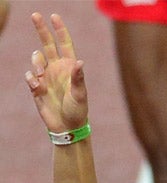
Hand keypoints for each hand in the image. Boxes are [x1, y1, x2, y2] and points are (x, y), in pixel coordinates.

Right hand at [25, 12, 87, 133]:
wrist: (67, 127)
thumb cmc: (77, 111)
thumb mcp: (80, 95)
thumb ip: (78, 78)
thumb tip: (80, 62)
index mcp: (69, 67)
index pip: (65, 44)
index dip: (60, 30)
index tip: (54, 16)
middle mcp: (57, 68)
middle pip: (47, 43)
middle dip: (41, 29)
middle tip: (35, 15)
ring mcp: (46, 76)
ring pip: (36, 57)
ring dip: (36, 61)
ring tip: (40, 74)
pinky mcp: (37, 86)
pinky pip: (29, 75)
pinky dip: (31, 78)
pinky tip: (37, 87)